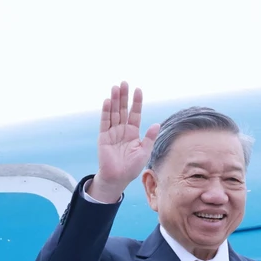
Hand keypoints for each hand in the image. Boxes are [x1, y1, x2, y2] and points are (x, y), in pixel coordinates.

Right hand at [89, 82, 160, 202]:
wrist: (118, 178)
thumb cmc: (132, 167)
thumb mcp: (144, 152)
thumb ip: (149, 138)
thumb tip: (157, 124)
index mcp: (133, 132)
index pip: (135, 114)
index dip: (136, 102)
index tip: (138, 90)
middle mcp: (122, 130)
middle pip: (123, 110)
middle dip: (124, 96)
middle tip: (124, 82)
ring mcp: (112, 132)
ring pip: (114, 113)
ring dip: (115, 100)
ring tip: (116, 87)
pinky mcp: (103, 136)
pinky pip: (105, 122)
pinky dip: (106, 111)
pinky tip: (108, 101)